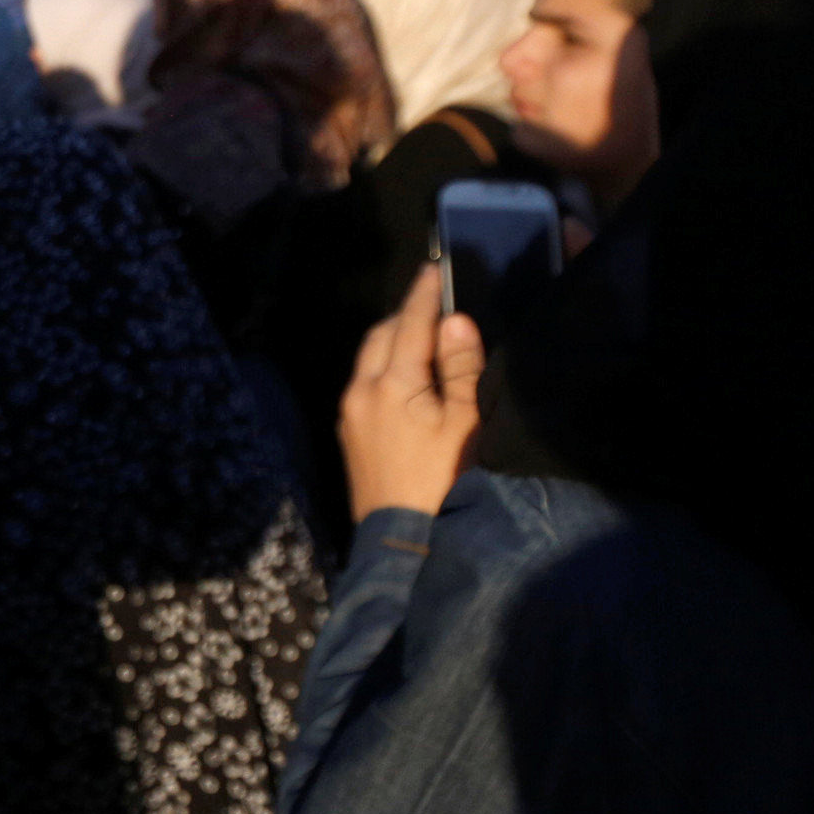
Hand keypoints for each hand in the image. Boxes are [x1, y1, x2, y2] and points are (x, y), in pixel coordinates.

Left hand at [340, 264, 483, 520]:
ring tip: (421, 333)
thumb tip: (454, 320)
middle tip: (432, 299)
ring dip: (392, 340)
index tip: (434, 267)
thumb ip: (460, 369)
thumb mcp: (464, 425)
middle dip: (405, 314)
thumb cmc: (444, 482)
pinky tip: (404, 375)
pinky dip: (384, 366)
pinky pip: (363, 383)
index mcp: (391, 382)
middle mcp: (360, 390)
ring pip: (368, 359)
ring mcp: (350, 414)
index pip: (410, 323)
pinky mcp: (349, 436)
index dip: (424, 294)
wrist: (403, 545)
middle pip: (381, 336)